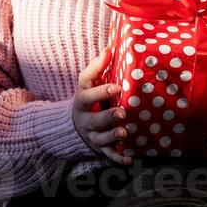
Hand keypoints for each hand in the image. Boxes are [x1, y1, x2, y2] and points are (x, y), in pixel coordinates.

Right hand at [72, 48, 130, 163]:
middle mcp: (86, 120)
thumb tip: (110, 48)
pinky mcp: (100, 148)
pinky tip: (130, 159)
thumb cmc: (88, 98)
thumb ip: (97, 66)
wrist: (75, 124)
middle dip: (108, 117)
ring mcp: (92, 135)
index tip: (117, 87)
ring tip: (124, 133)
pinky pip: (108, 155)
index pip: (88, 96)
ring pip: (101, 139)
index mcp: (82, 101)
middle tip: (122, 113)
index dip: (101, 92)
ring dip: (112, 137)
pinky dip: (119, 158)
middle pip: (94, 120)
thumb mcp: (87, 82)